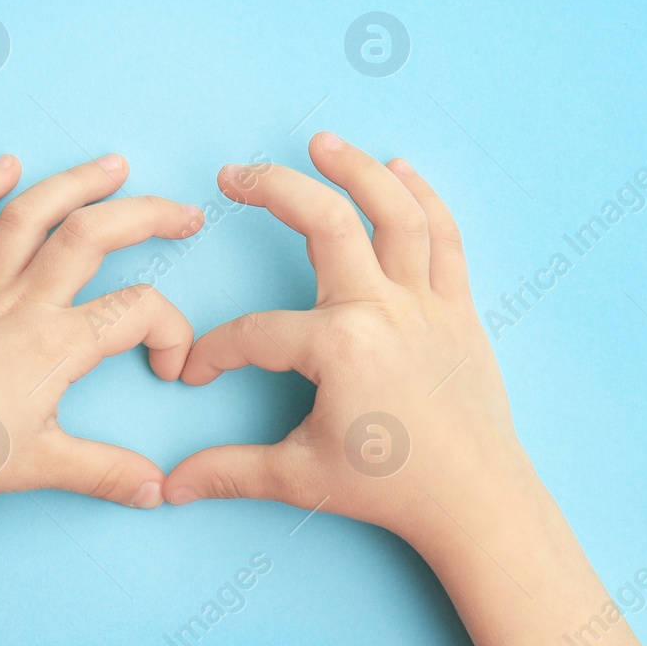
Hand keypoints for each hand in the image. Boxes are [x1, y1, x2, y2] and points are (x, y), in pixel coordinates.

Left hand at [0, 153, 201, 527]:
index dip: (172, 332)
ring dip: (75, 182)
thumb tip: (157, 490)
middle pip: (93, 235)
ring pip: (30, 214)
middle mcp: (21, 304)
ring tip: (113, 166)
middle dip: (148, 214)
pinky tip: (5, 166)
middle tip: (183, 213)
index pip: (139, 312)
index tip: (165, 366)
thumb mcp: (46, 468)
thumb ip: (108, 472)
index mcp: (56, 346)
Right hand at [165, 132, 526, 538]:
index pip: (255, 333)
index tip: (196, 373)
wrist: (478, 503)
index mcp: (340, 348)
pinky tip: (400, 169)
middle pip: (326, 223)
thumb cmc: (393, 490)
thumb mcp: (298, 478)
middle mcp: (383, 310)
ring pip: (396, 213)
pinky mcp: (459, 309)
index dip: (215, 353)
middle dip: (274, 188)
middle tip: (234, 174)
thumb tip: (168, 487)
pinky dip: (425, 197)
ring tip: (322, 142)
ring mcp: (426, 304)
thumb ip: (228, 471)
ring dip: (357, 169)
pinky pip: (446, 238)